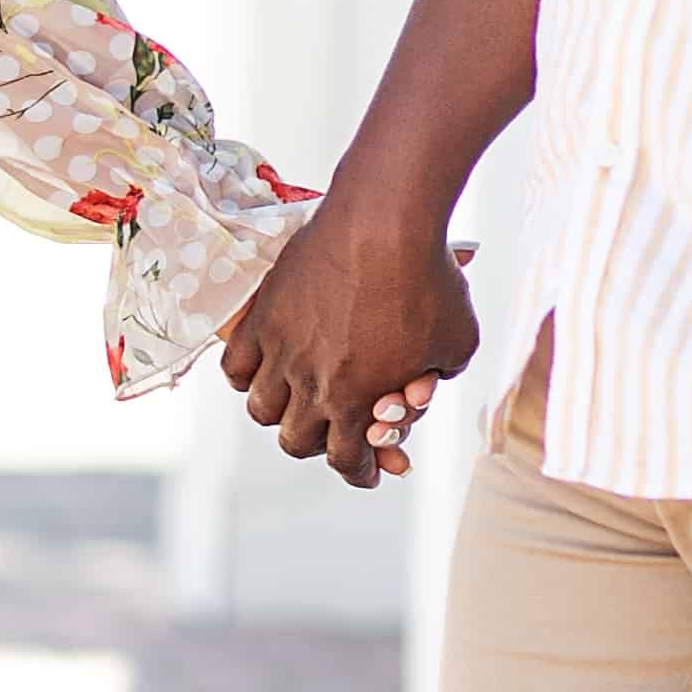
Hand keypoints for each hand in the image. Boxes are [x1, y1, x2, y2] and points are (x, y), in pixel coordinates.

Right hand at [220, 183, 478, 489]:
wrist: (384, 219)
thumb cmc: (430, 278)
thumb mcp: (457, 343)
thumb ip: (435, 377)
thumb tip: (418, 386)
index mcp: (358, 401)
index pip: (347, 461)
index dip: (361, 473)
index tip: (370, 471)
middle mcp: (311, 384)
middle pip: (297, 442)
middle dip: (321, 445)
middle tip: (337, 431)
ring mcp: (280, 350)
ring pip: (261, 409)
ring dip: (281, 414)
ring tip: (297, 400)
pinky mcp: (262, 315)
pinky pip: (234, 365)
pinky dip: (247, 376)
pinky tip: (264, 370)